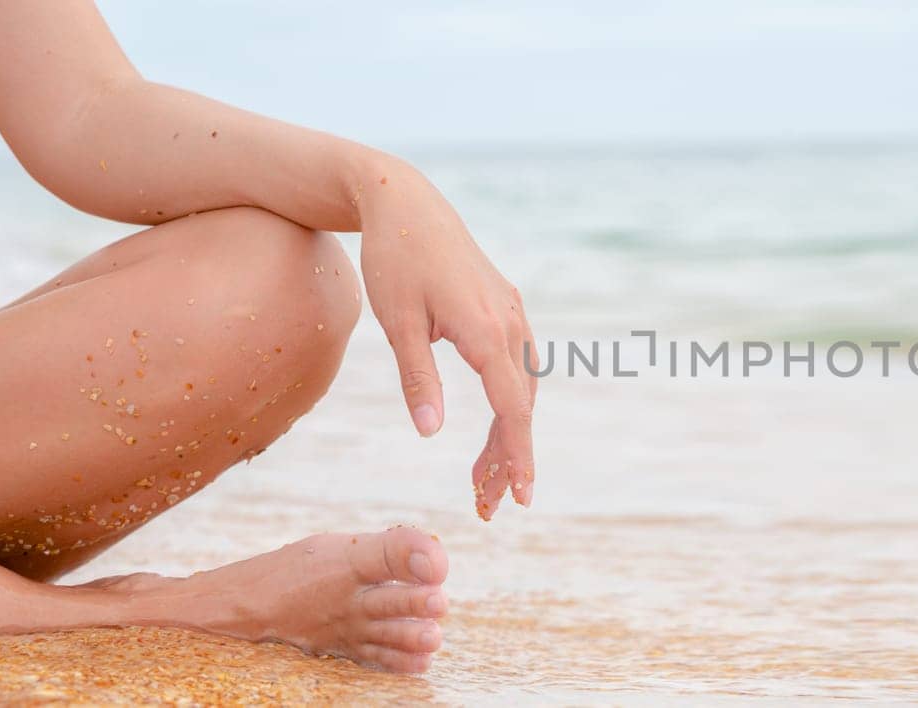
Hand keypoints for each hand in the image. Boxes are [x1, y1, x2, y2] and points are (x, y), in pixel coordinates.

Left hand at [355, 159, 537, 518]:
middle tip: (490, 505)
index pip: (511, 408)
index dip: (518, 455)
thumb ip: (417, 380)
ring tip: (486, 476)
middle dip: (509, 459)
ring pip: (522, 389)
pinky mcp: (505, 306)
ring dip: (510, 434)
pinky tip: (497, 424)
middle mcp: (508, 322)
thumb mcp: (396, 323)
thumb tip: (430, 434)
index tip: (522, 496)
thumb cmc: (394, 259)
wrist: (407, 202)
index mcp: (484, 330)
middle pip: (520, 406)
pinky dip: (511, 402)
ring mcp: (512, 313)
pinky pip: (519, 366)